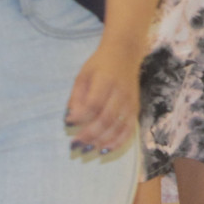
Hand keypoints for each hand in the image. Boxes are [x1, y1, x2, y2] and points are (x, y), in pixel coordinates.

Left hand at [64, 40, 141, 158]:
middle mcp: (120, 92)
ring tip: (87, 151)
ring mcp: (130, 101)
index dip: (81, 117)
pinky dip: (119, 141)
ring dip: (102, 141)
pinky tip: (106, 150)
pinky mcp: (135, 108)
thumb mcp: (83, 75)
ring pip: (118, 126)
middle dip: (89, 135)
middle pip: (106, 118)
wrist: (126, 53)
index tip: (68, 124)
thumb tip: (71, 119)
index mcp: (105, 80)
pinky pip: (129, 129)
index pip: (94, 103)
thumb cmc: (100, 64)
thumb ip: (76, 97)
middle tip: (75, 145)